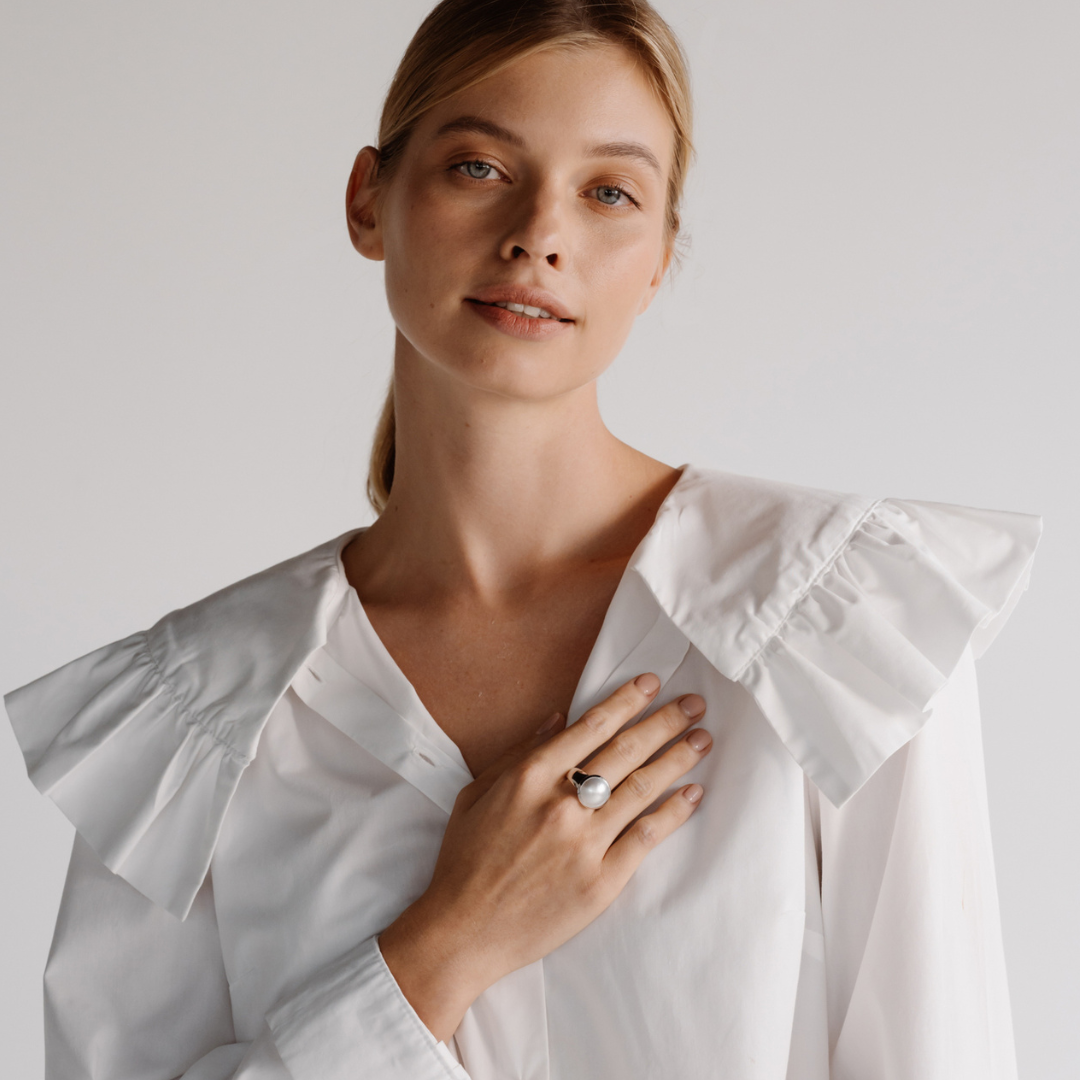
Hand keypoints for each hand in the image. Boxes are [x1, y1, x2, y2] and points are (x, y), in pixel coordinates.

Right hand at [377, 673, 711, 1041]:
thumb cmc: (465, 860)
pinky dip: (673, 813)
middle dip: (664, 722)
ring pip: (642, 789)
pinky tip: (692, 794)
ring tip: (702, 740)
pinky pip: (645, 837)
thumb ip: (519, 751)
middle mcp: (561, 804)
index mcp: (530, 777)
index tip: (652, 684)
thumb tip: (559, 717)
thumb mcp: (477, 793)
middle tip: (693, 704)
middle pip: (625, 751)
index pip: (591, 727)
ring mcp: (584, 844)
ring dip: (677, 759)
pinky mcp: (602, 882)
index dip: (626, 701)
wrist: (462, 931)